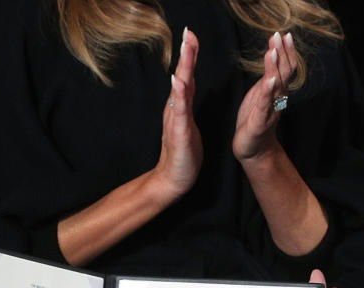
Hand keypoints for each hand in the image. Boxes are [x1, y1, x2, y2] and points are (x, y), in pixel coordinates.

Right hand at [151, 27, 202, 201]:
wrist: (172, 179)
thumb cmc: (182, 155)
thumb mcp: (187, 125)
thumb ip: (185, 105)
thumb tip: (184, 87)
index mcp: (181, 107)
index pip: (187, 76)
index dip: (190, 56)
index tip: (192, 35)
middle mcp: (175, 109)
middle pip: (182, 76)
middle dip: (186, 54)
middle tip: (188, 32)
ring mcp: (176, 120)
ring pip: (180, 88)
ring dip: (183, 67)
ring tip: (186, 48)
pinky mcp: (179, 131)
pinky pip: (179, 109)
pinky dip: (178, 93)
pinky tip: (178, 80)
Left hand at [233, 31, 297, 162]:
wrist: (252, 148)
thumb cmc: (254, 120)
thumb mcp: (260, 95)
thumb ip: (267, 78)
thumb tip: (272, 58)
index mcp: (276, 91)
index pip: (284, 67)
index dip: (285, 51)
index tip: (283, 35)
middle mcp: (277, 98)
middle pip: (284, 72)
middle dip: (283, 53)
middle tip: (281, 36)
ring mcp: (270, 109)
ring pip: (276, 86)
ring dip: (275, 68)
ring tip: (273, 51)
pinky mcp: (261, 120)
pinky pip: (266, 104)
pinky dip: (268, 91)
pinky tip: (270, 80)